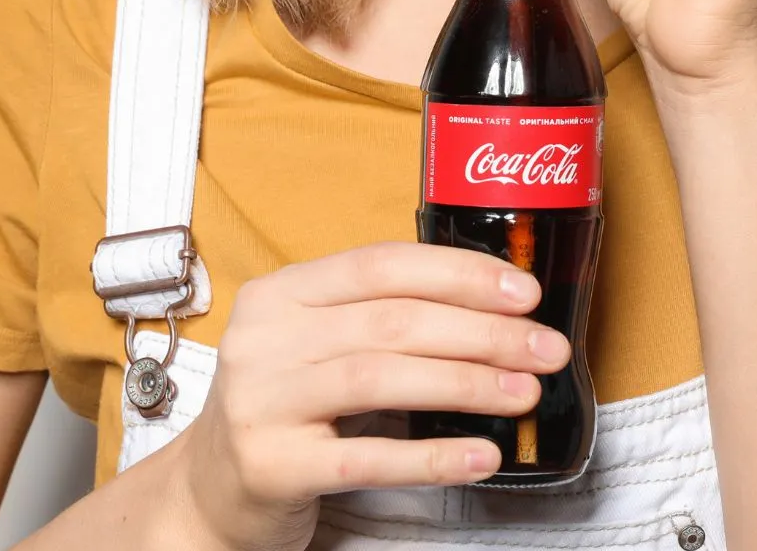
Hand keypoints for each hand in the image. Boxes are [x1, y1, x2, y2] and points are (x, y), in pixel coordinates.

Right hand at [172, 242, 570, 550]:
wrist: (210, 492)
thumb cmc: (285, 409)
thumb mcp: (315, 346)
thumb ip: (380, 319)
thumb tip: (497, 312)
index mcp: (280, 294)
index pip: (381, 265)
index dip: (460, 274)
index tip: (525, 293)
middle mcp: (264, 340)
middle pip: (391, 321)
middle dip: (482, 332)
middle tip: (545, 349)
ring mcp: (262, 403)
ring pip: (379, 378)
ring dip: (466, 383)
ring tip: (523, 393)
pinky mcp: (271, 466)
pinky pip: (364, 458)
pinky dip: (430, 457)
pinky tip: (479, 456)